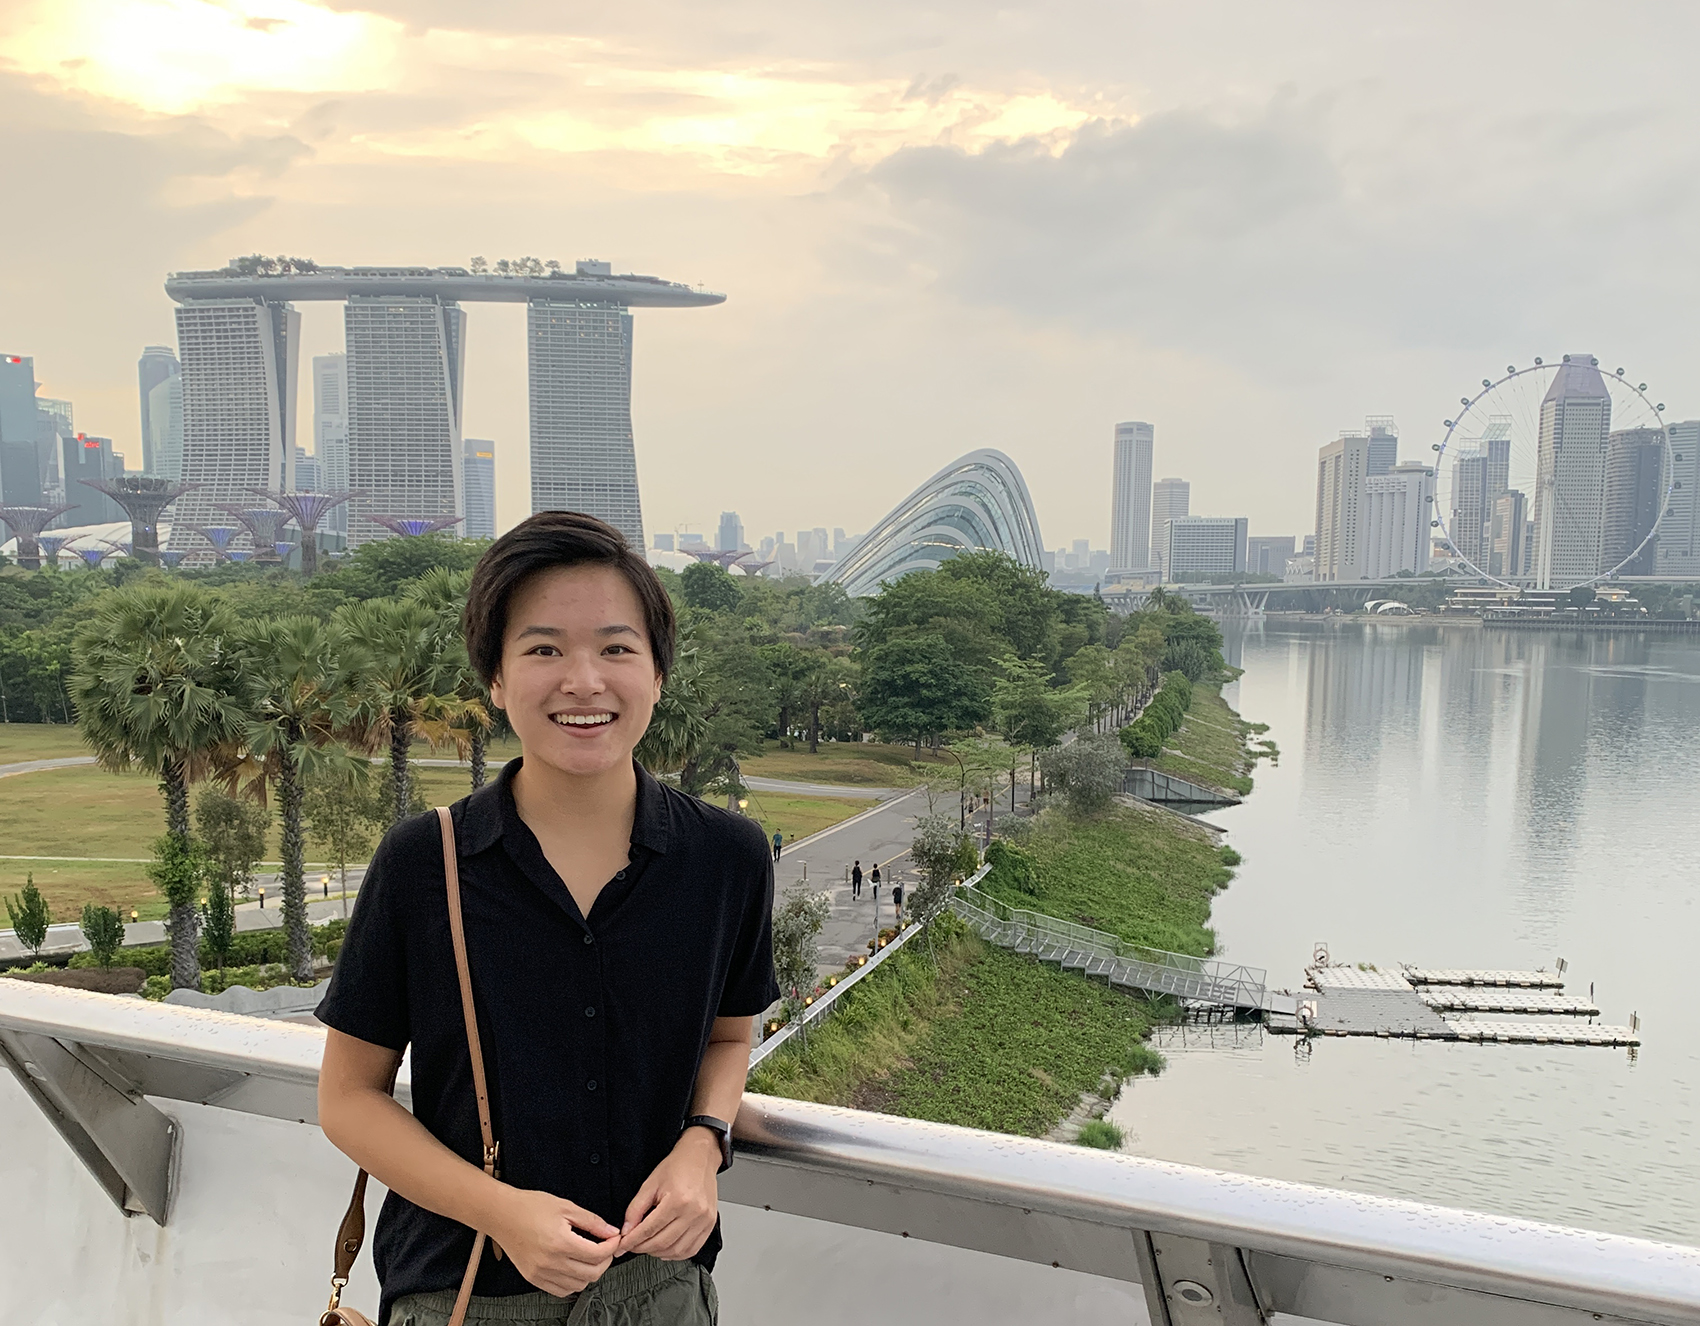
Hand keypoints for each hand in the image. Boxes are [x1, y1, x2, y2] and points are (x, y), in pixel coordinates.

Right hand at [489, 1187, 619, 1295]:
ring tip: (590, 1256)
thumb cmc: (530, 1206)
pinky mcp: (533, 1278)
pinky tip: (574, 1267)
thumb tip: (611, 1232)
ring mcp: (541, 1273)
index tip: (614, 1238)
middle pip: (591, 1274)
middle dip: (605, 1261)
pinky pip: (561, 1290)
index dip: (612, 1247)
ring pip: (578, 1285)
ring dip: (590, 1273)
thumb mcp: (566, 1207)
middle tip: (606, 1247)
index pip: (597, 1255)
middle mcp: (550, 1262)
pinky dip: (573, 1282)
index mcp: (560, 1242)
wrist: (502, 1215)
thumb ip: (592, 1221)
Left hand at [617, 1130, 719, 1260]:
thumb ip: (635, 1209)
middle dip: (641, 1248)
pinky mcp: (709, 1225)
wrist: (700, 1158)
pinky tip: (666, 1249)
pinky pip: (691, 1250)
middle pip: (662, 1243)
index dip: (631, 1241)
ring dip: (658, 1253)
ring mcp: (704, 1221)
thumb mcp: (650, 1184)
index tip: (621, 1246)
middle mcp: (693, 1213)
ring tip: (647, 1246)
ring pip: (676, 1251)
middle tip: (631, 1245)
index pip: (649, 1230)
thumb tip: (626, 1231)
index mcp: (678, 1200)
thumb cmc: (678, 1167)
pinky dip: (676, 1254)